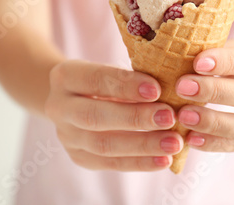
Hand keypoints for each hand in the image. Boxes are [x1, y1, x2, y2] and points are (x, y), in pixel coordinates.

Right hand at [45, 60, 182, 170]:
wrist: (75, 98)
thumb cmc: (105, 79)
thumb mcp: (112, 69)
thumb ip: (133, 77)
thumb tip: (170, 87)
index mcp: (65, 76)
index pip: (95, 79)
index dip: (126, 85)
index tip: (157, 89)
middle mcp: (59, 107)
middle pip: (95, 116)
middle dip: (135, 118)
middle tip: (169, 117)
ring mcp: (66, 136)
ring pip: (103, 145)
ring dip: (142, 145)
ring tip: (173, 143)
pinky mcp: (79, 157)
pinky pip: (110, 164)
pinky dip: (140, 162)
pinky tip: (164, 160)